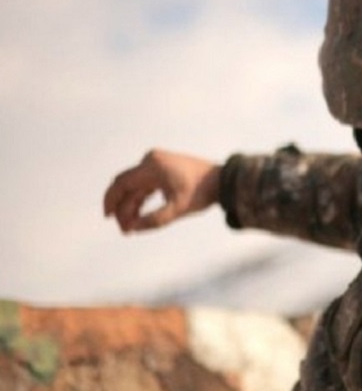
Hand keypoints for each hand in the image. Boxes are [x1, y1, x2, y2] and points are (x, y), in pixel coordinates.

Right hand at [103, 149, 221, 232]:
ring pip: (136, 187)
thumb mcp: (178, 209)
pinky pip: (145, 185)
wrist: (223, 180)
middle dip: (123, 208)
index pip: (122, 182)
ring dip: (132, 206)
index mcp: (152, 166)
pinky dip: (141, 199)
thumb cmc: (202, 192)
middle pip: (127, 185)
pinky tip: (139, 216)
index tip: (108, 217)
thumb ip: (155, 220)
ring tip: (132, 228)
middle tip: (125, 230)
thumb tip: (133, 229)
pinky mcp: (163, 170)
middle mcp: (151, 160)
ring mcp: (158, 163)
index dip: (111, 200)